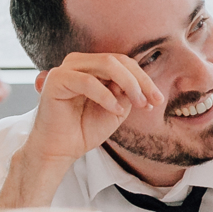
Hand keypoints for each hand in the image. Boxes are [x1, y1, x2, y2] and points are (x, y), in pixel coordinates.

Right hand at [0, 53, 163, 209]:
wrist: (59, 151)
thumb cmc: (84, 130)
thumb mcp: (116, 109)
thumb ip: (128, 92)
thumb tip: (141, 82)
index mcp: (92, 66)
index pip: (124, 63)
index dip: (144, 79)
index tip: (157, 100)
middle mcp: (78, 62)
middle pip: (118, 60)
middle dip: (140, 81)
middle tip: (151, 102)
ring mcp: (66, 69)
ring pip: (107, 65)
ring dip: (128, 84)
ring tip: (138, 104)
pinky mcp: (55, 79)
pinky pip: (87, 81)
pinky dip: (106, 95)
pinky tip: (115, 110)